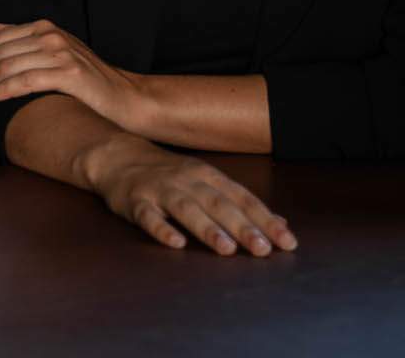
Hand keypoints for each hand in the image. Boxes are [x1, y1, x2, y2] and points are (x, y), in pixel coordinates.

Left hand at [0, 18, 144, 127]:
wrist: (125, 97)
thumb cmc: (86, 80)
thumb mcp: (50, 52)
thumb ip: (17, 39)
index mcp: (42, 26)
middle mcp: (50, 34)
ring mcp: (60, 51)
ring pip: (7, 67)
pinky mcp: (69, 73)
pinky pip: (24, 80)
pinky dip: (2, 90)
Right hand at [89, 139, 297, 256]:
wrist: (117, 156)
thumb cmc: (170, 175)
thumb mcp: (207, 182)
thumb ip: (241, 203)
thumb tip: (281, 222)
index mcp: (208, 176)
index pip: (243, 198)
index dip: (265, 220)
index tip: (287, 242)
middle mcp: (187, 180)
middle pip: (218, 204)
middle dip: (242, 227)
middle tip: (263, 249)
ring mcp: (160, 190)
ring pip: (186, 208)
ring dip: (207, 228)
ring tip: (227, 248)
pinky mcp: (135, 202)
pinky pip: (148, 216)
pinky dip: (162, 229)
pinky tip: (176, 243)